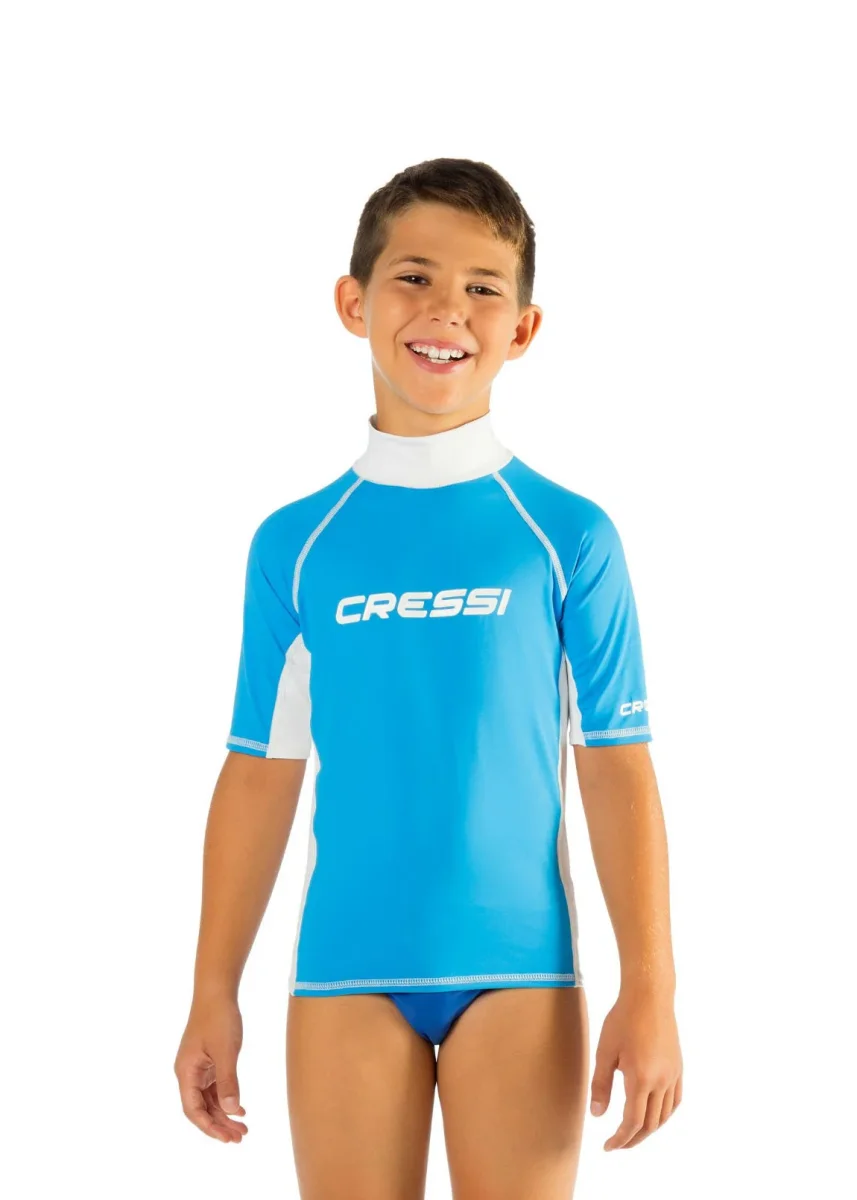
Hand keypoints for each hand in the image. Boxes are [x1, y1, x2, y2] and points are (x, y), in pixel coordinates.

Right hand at [174, 994, 248, 1142]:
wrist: (217, 991)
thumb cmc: (218, 1018)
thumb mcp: (226, 1051)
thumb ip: (228, 1081)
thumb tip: (231, 1110)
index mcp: (186, 1072)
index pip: (193, 1109)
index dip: (209, 1127)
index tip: (226, 1139)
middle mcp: (188, 1072)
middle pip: (201, 1108)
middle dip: (219, 1124)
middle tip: (240, 1137)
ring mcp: (197, 1067)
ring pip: (208, 1099)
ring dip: (224, 1114)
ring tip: (243, 1128)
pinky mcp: (207, 1061)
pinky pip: (214, 1087)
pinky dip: (226, 1099)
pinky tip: (240, 1109)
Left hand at [589, 987, 682, 1150]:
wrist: (649, 996)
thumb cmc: (623, 1019)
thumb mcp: (605, 1051)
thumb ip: (601, 1085)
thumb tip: (598, 1116)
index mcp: (641, 1078)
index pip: (632, 1122)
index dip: (620, 1139)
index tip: (607, 1146)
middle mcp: (661, 1081)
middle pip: (650, 1124)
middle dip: (633, 1139)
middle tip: (617, 1144)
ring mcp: (673, 1075)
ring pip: (664, 1115)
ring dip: (648, 1130)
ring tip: (632, 1133)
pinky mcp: (678, 1067)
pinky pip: (675, 1101)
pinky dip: (664, 1115)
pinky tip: (654, 1115)